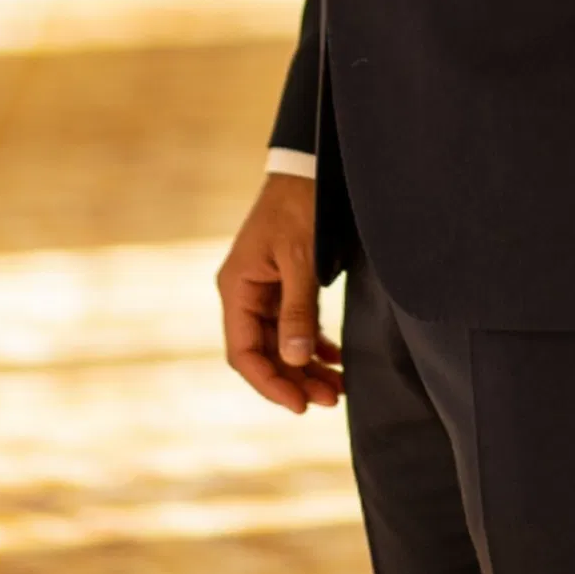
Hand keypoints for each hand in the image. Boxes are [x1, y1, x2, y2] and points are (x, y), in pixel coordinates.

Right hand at [217, 173, 342, 413]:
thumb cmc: (299, 207)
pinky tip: (335, 359)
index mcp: (237, 288)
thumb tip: (296, 361)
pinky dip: (313, 344)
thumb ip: (297, 310)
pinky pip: (293, 327)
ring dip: (306, 367)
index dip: (269, 383)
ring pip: (281, 344)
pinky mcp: (283, 286)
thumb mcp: (300, 259)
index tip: (299, 404)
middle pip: (264, 354)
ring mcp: (264, 291)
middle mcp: (245, 294)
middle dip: (295, 380)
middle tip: (330, 398)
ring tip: (337, 388)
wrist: (308, 168)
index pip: (243, 353)